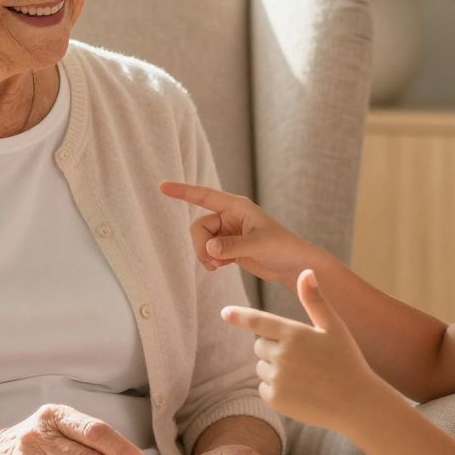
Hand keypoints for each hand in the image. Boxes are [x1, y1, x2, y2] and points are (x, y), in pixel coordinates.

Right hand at [159, 181, 322, 285]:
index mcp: (236, 206)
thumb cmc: (282, 247)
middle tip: (213, 262)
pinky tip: (221, 267)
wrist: (292, 265)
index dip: (183, 191)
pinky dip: (209, 261)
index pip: (204, 196)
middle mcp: (229, 216)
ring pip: (201, 241)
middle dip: (200, 246)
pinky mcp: (227, 247)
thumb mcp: (259, 245)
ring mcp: (226, 232)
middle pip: (198, 227)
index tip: (162, 186)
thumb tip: (208, 248)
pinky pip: (207, 251)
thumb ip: (232, 246)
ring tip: (219, 266)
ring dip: (205, 256)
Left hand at [221, 270, 399, 432]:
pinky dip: (276, 389)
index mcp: (294, 333)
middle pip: (259, 346)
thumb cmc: (347, 360)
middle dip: (273, 348)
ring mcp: (278, 378)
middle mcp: (282, 355)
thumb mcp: (334, 327)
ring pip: (261, 368)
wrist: (357, 402)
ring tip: (304, 376)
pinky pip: (264, 389)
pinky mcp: (276, 400)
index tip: (224, 313)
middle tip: (301, 357)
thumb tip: (307, 271)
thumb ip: (315, 301)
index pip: (257, 321)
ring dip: (274, 369)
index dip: (239, 316)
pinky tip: (300, 391)